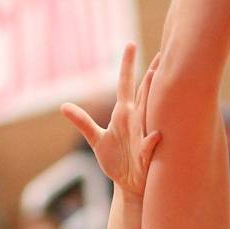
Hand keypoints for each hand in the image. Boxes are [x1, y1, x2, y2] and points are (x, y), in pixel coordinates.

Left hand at [61, 43, 160, 196]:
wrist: (129, 184)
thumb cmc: (115, 161)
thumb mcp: (96, 140)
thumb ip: (82, 122)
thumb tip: (63, 106)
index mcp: (124, 112)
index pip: (127, 82)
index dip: (128, 64)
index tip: (130, 44)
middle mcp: (139, 117)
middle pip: (147, 89)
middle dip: (155, 70)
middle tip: (165, 51)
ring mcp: (146, 132)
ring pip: (154, 109)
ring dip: (158, 95)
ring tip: (163, 77)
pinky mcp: (148, 151)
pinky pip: (151, 143)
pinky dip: (152, 140)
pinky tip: (156, 136)